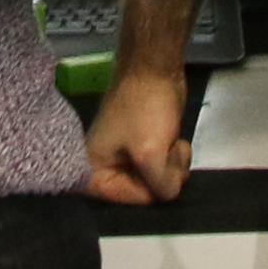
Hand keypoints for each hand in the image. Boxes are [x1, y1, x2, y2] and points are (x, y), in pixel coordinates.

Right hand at [84, 65, 192, 204]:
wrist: (155, 67)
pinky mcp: (142, 147)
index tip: (156, 167)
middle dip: (163, 174)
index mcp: (92, 170)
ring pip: (157, 180)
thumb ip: (160, 187)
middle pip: (144, 193)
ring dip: (172, 165)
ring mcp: (125, 157)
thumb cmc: (145, 108)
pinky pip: (161, 166)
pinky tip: (175, 140)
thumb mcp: (150, 154)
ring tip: (171, 141)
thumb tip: (170, 192)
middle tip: (167, 151)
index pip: (127, 201)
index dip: (148, 189)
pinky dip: (172, 157)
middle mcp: (104, 167)